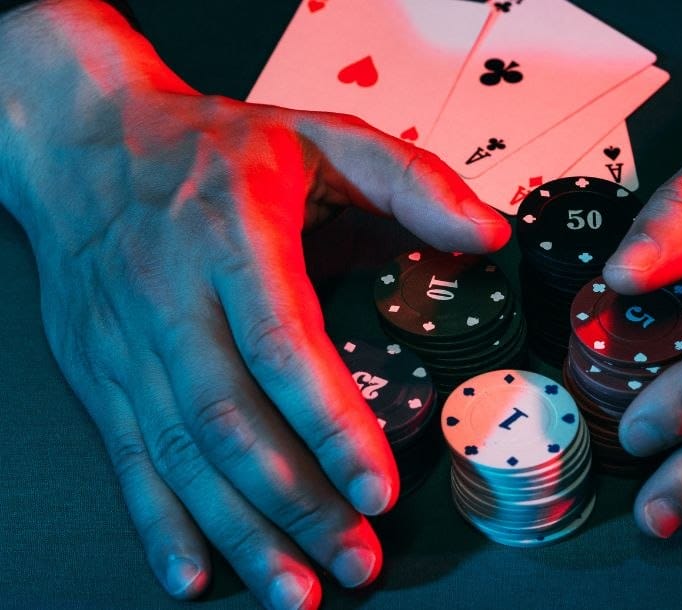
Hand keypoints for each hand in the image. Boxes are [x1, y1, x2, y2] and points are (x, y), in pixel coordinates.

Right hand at [0, 2, 508, 607]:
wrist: (84, 142)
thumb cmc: (213, 146)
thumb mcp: (320, 135)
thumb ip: (411, 180)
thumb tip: (490, 233)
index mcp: (233, 239)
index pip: (282, 343)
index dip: (329, 422)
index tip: (378, 485)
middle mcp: (172, 299)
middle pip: (232, 419)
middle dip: (297, 502)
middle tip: (355, 560)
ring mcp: (127, 343)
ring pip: (183, 454)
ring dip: (241, 530)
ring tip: (297, 590)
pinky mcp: (100, 373)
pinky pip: (128, 458)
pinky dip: (161, 523)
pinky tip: (195, 574)